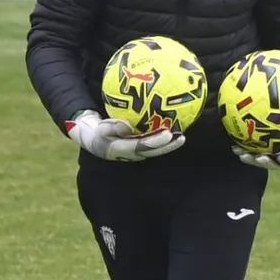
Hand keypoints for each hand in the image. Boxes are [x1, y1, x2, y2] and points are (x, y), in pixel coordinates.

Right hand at [66, 110, 183, 161]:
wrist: (97, 143)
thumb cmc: (100, 133)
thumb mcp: (101, 129)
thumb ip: (113, 127)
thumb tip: (127, 125)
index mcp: (124, 149)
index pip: (143, 146)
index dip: (156, 141)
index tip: (168, 134)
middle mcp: (134, 154)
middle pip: (154, 151)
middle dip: (168, 146)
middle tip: (181, 137)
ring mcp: (138, 153)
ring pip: (156, 150)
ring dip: (170, 145)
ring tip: (182, 137)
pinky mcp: (141, 149)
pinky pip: (154, 145)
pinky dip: (165, 140)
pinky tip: (175, 130)